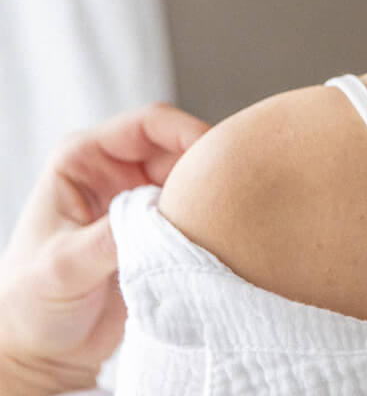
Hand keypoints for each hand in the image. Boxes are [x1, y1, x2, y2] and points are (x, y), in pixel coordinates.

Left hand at [0, 102, 208, 395]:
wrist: (43, 353)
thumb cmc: (29, 306)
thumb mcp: (63, 266)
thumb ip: (108, 237)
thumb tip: (160, 216)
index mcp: (83, 157)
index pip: (147, 124)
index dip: (185, 131)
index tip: (214, 155)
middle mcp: (115, 168)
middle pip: (178, 146)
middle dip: (203, 165)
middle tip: (225, 193)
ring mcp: (138, 196)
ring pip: (191, 176)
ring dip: (207, 194)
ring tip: (220, 217)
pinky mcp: (158, 225)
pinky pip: (195, 208)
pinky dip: (208, 217)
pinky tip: (215, 234)